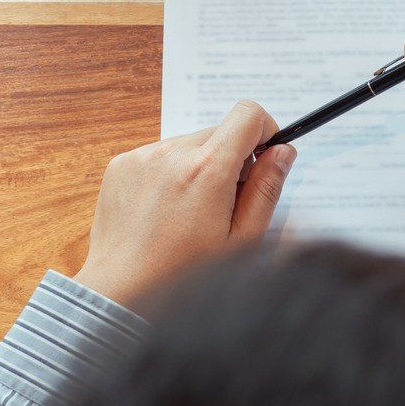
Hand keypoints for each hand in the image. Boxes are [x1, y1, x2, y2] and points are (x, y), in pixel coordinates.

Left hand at [72, 101, 296, 307]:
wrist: (121, 290)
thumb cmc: (183, 274)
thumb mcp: (240, 239)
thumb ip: (266, 189)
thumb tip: (283, 151)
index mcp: (208, 169)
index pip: (248, 114)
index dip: (264, 131)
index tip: (262, 158)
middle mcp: (173, 152)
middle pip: (219, 131)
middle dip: (230, 158)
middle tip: (224, 202)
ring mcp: (143, 156)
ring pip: (188, 143)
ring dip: (198, 166)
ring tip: (188, 212)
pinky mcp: (122, 164)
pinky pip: (158, 154)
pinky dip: (168, 173)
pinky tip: (163, 210)